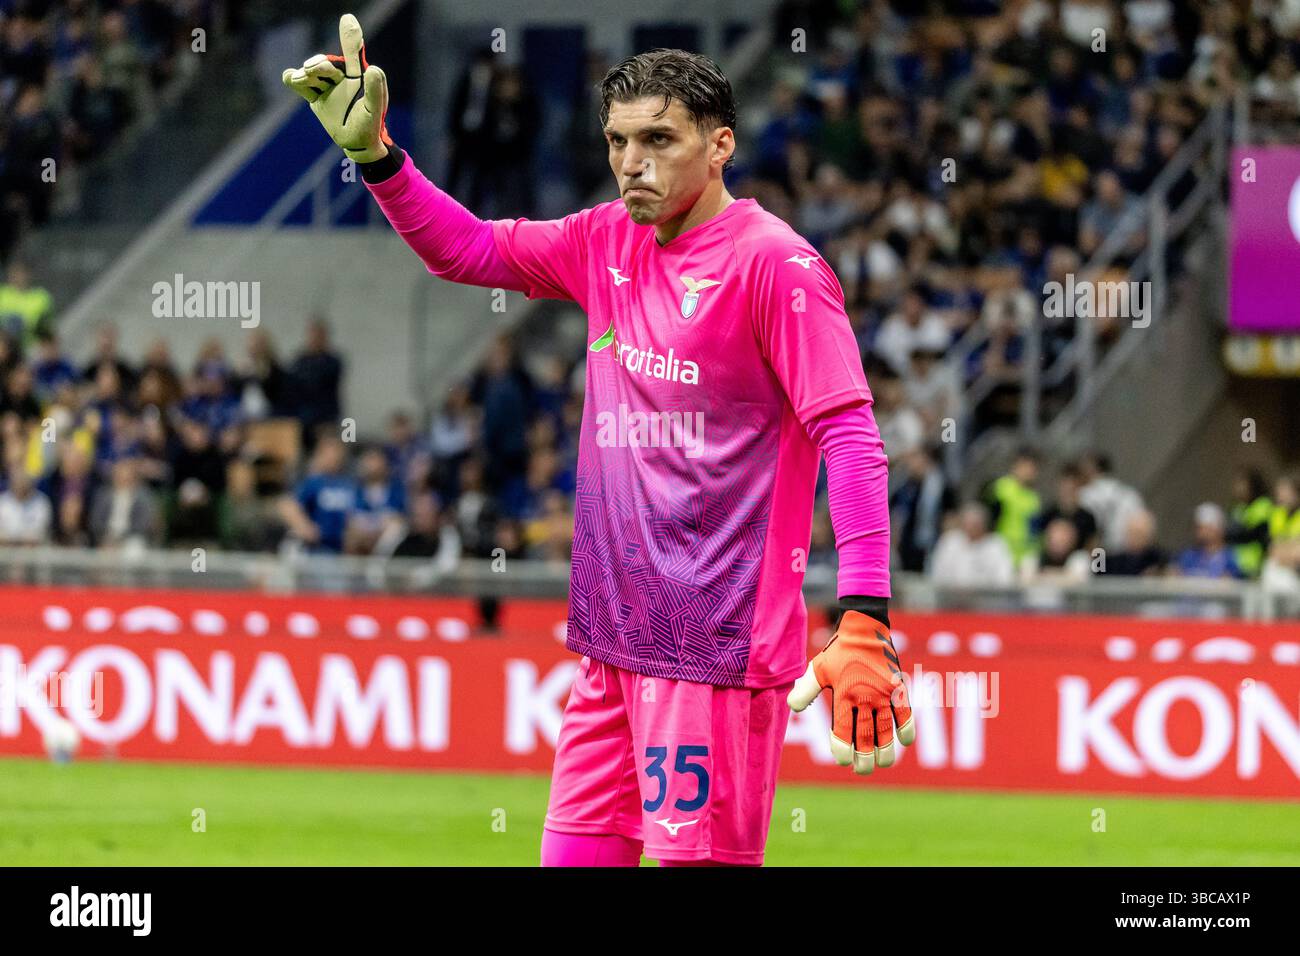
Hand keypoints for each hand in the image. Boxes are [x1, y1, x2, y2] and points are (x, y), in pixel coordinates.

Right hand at [282, 13, 391, 162]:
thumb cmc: (370, 125)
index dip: (349, 36)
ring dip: (306, 73)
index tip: (347, 19)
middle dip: (319, 65)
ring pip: (311, 73)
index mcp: (358, 76)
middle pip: (326, 64)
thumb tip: (373, 67)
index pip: (352, 53)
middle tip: (312, 69)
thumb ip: (375, 88)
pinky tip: (290, 76)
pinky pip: (301, 86)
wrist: (358, 143)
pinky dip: (293, 79)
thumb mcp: (375, 108)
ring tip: (300, 76)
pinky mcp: (316, 98)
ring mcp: (327, 87)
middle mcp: (341, 78)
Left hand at [787, 610, 914, 774]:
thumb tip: (793, 708)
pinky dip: (906, 729)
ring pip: (886, 731)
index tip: (842, 759)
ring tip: (882, 763)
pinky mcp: (898, 688)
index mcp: (844, 695)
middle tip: (862, 769)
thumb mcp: (817, 668)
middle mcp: (865, 698)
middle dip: (864, 758)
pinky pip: (906, 714)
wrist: (865, 628)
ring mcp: (884, 694)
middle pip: (866, 737)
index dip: (842, 750)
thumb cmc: (839, 651)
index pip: (843, 732)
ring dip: (885, 751)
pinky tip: (904, 742)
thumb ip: (805, 690)